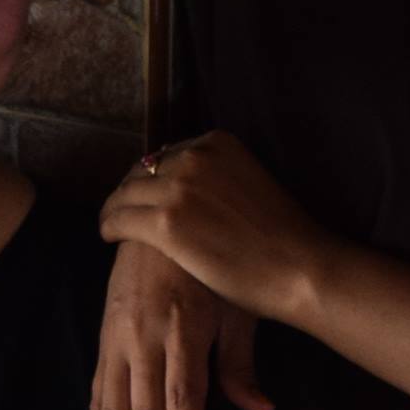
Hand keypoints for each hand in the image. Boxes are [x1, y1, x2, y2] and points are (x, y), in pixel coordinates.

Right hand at [92, 235, 269, 409]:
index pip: (180, 399)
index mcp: (180, 327)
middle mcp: (142, 336)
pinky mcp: (103, 340)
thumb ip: (241, 364)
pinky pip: (98, 397)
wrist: (158, 216)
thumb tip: (261, 409)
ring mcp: (115, 339)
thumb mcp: (235, 307)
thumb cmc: (210, 266)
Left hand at [102, 135, 338, 342]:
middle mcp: (194, 156)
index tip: (146, 194)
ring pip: (125, 194)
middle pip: (142, 170)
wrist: (301, 267)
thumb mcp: (252, 183)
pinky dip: (109, 226)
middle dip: (129, 190)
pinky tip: (108, 236)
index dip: (151, 176)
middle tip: (121, 210)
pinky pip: (120, 219)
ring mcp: (178, 188)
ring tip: (111, 224)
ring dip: (114, 208)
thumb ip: (221, 179)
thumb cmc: (286, 238)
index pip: (167, 154)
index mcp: (218, 142)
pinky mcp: (165, 223)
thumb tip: (197, 193)